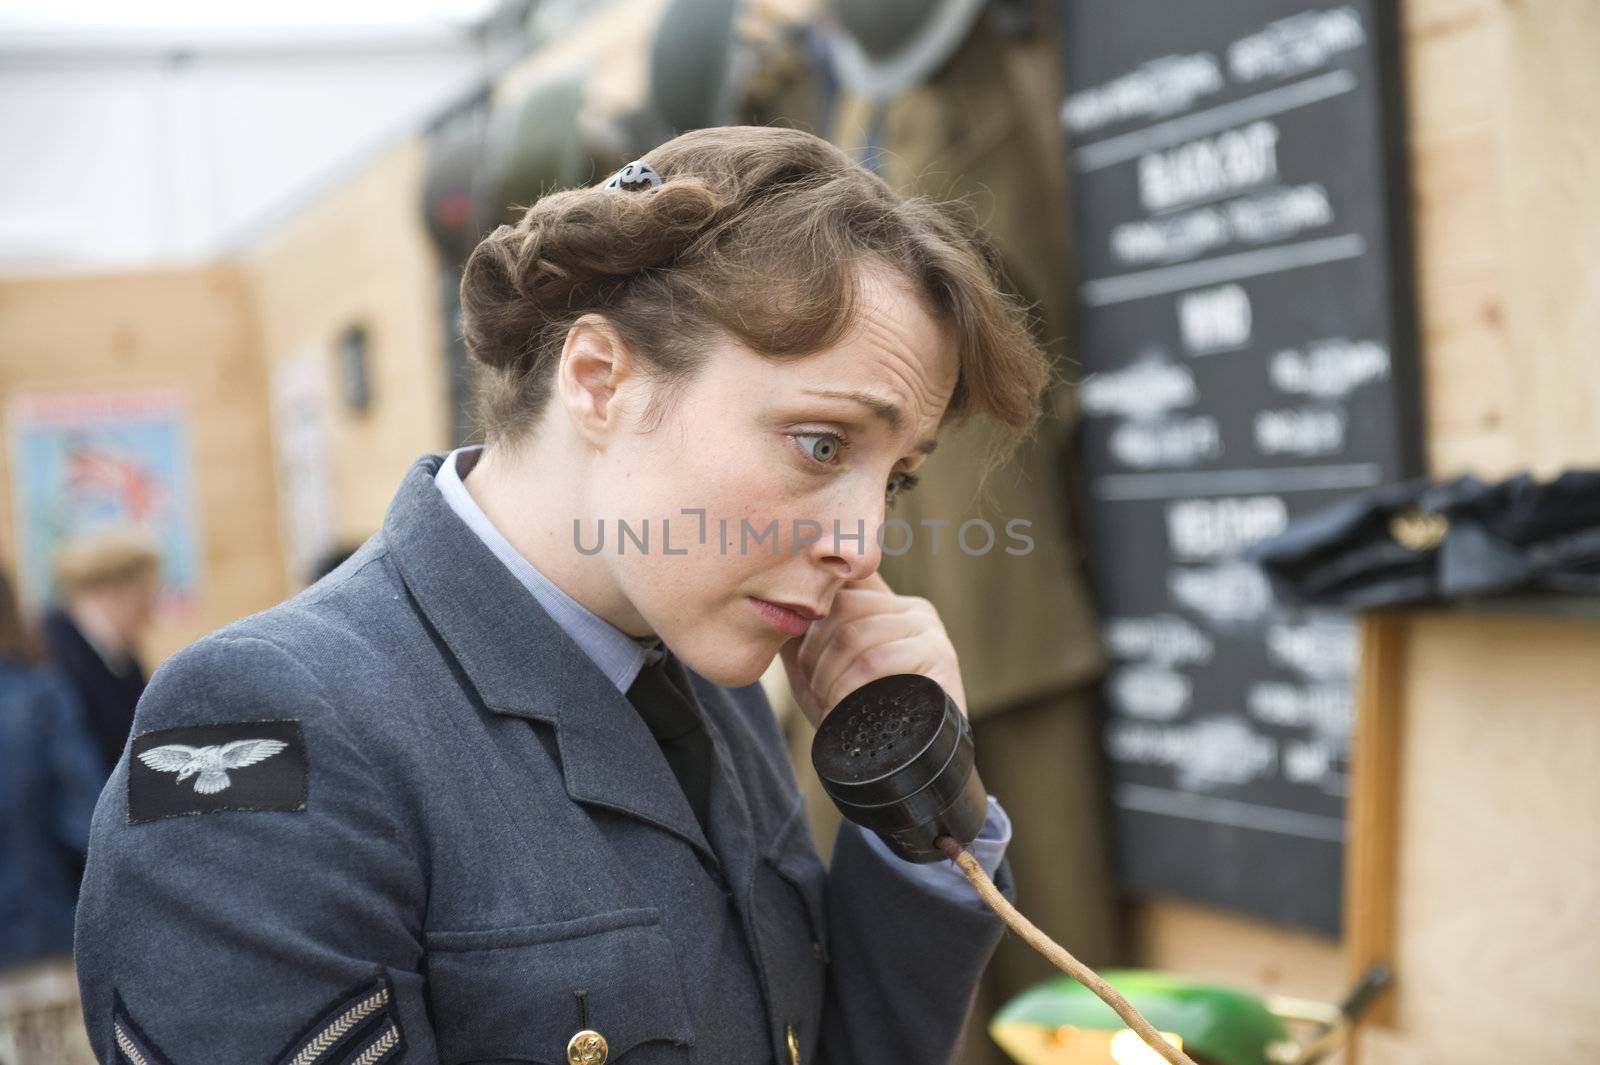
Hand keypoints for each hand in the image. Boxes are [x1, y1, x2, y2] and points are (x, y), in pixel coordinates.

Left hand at [779, 572, 966, 727]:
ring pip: (854, 636)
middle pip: (841, 609)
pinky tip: (843, 713)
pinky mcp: (939, 655)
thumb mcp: (824, 673)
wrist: (907, 769)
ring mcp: (929, 630)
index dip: (808, 624)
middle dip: (814, 656)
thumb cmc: (863, 718)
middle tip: (814, 692)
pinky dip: (848, 690)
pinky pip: (876, 660)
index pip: (835, 589)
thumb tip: (773, 602)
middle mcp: (912, 610)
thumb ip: (804, 636)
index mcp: (888, 605)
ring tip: (829, 706)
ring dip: (829, 678)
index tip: (803, 664)